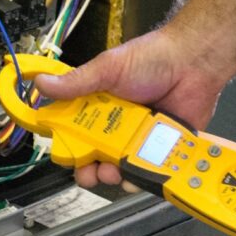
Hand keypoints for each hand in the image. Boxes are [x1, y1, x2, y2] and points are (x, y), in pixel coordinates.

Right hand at [33, 28, 230, 187]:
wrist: (193, 62)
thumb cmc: (152, 58)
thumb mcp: (108, 68)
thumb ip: (76, 82)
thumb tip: (41, 84)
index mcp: (100, 106)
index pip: (75, 133)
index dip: (68, 146)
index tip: (65, 153)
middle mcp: (118, 126)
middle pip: (95, 157)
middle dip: (88, 169)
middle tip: (90, 170)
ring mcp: (140, 138)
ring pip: (120, 168)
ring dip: (113, 175)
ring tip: (114, 170)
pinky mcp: (162, 148)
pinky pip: (149, 170)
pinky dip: (142, 176)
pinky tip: (139, 173)